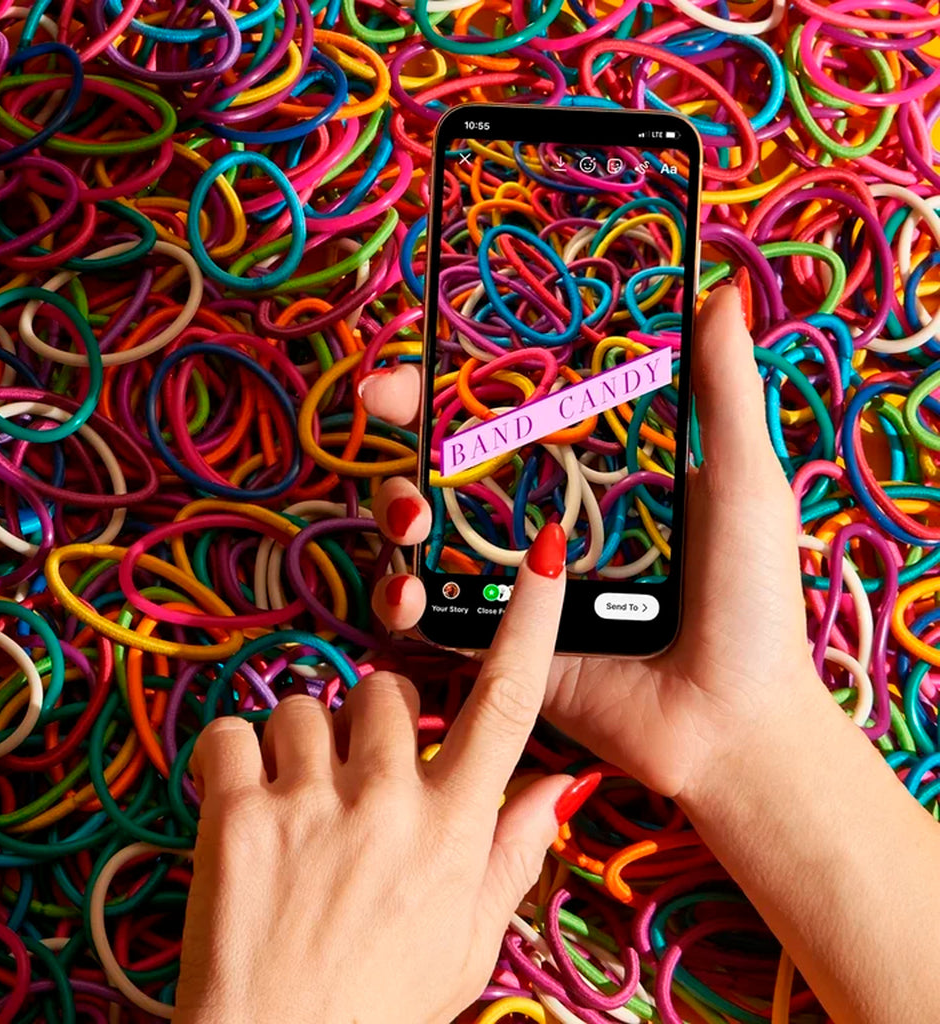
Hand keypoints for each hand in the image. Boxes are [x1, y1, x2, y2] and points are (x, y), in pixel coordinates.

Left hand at [173, 525, 585, 1023]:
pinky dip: (232, 757)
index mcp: (453, 829)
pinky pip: (233, 730)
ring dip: (299, 743)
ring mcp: (312, 803)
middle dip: (368, 716)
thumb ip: (514, 849)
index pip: (507, 702)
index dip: (531, 621)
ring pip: (306, 704)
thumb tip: (562, 784)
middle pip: (383, 686)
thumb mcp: (470, 937)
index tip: (542, 558)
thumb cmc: (381, 1003)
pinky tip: (242, 802)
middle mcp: (389, 801)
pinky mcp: (236, 813)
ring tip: (294, 805)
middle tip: (351, 774)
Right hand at [363, 285, 820, 798]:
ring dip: (393, 513)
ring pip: (423, 536)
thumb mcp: (741, 485)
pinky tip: (411, 595)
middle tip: (387, 412)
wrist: (731, 722)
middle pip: (448, 466)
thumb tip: (719, 296)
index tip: (412, 367)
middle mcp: (539, 522)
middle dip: (404, 433)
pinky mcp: (495, 642)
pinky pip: (430, 615)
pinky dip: (403, 600)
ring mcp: (512, 583)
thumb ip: (722, 396)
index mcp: (589, 477)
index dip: (453, 385)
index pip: (507, 415)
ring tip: (409, 521)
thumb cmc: (749, 604)